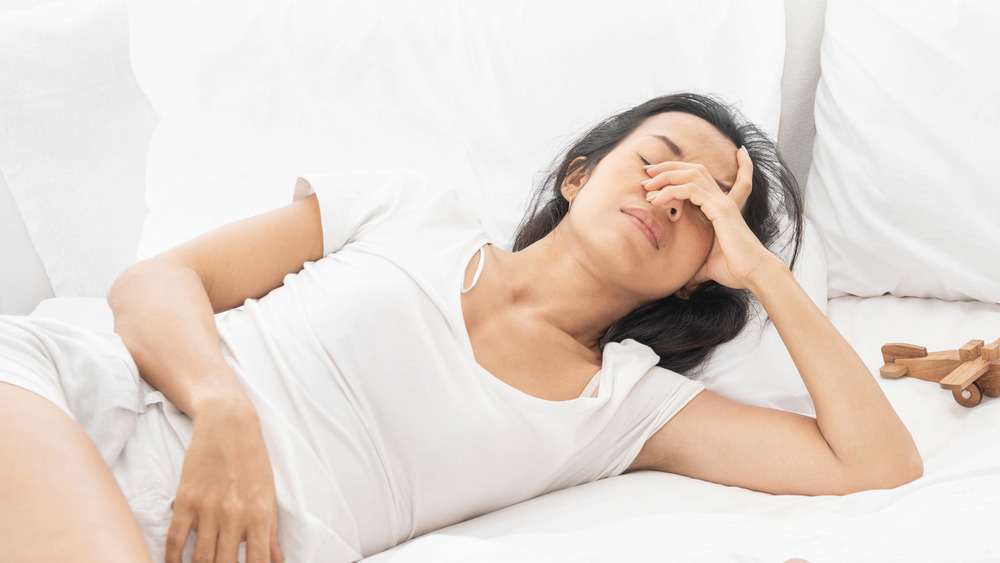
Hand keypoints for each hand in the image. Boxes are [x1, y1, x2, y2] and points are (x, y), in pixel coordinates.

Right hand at [166, 397, 283, 562]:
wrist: (229, 424)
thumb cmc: (253, 459)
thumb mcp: (269, 494)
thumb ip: (271, 531)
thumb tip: (277, 560)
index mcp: (260, 515)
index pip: (257, 561)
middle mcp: (234, 516)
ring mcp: (208, 509)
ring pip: (200, 558)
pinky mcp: (186, 500)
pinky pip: (174, 540)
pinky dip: (172, 559)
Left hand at [643, 146, 777, 290]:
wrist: (753, 273)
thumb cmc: (735, 270)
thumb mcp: (707, 266)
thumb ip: (694, 271)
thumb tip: (683, 288)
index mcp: (719, 208)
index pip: (702, 178)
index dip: (681, 171)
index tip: (656, 175)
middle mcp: (721, 200)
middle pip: (694, 169)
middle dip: (669, 167)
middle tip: (648, 172)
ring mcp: (721, 202)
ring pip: (691, 174)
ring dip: (666, 176)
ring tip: (647, 185)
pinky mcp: (719, 209)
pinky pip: (690, 190)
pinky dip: (671, 191)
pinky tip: (656, 200)